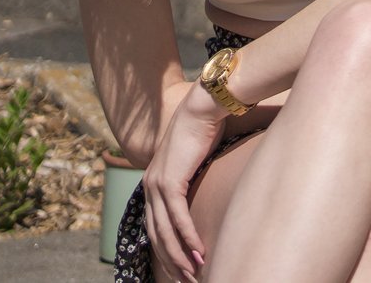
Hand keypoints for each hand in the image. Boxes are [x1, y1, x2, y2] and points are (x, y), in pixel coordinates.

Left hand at [143, 81, 226, 282]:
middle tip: (186, 279)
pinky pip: (177, 218)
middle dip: (171, 260)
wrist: (205, 104)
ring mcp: (157, 184)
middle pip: (156, 234)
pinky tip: (198, 253)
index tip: (181, 266)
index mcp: (155, 182)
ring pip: (165, 231)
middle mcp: (150, 186)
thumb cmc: (209, 126)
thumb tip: (221, 186)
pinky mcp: (169, 181)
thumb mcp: (201, 157)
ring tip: (193, 273)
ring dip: (179, 255)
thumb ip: (201, 175)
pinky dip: (187, 238)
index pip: (156, 225)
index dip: (167, 248)